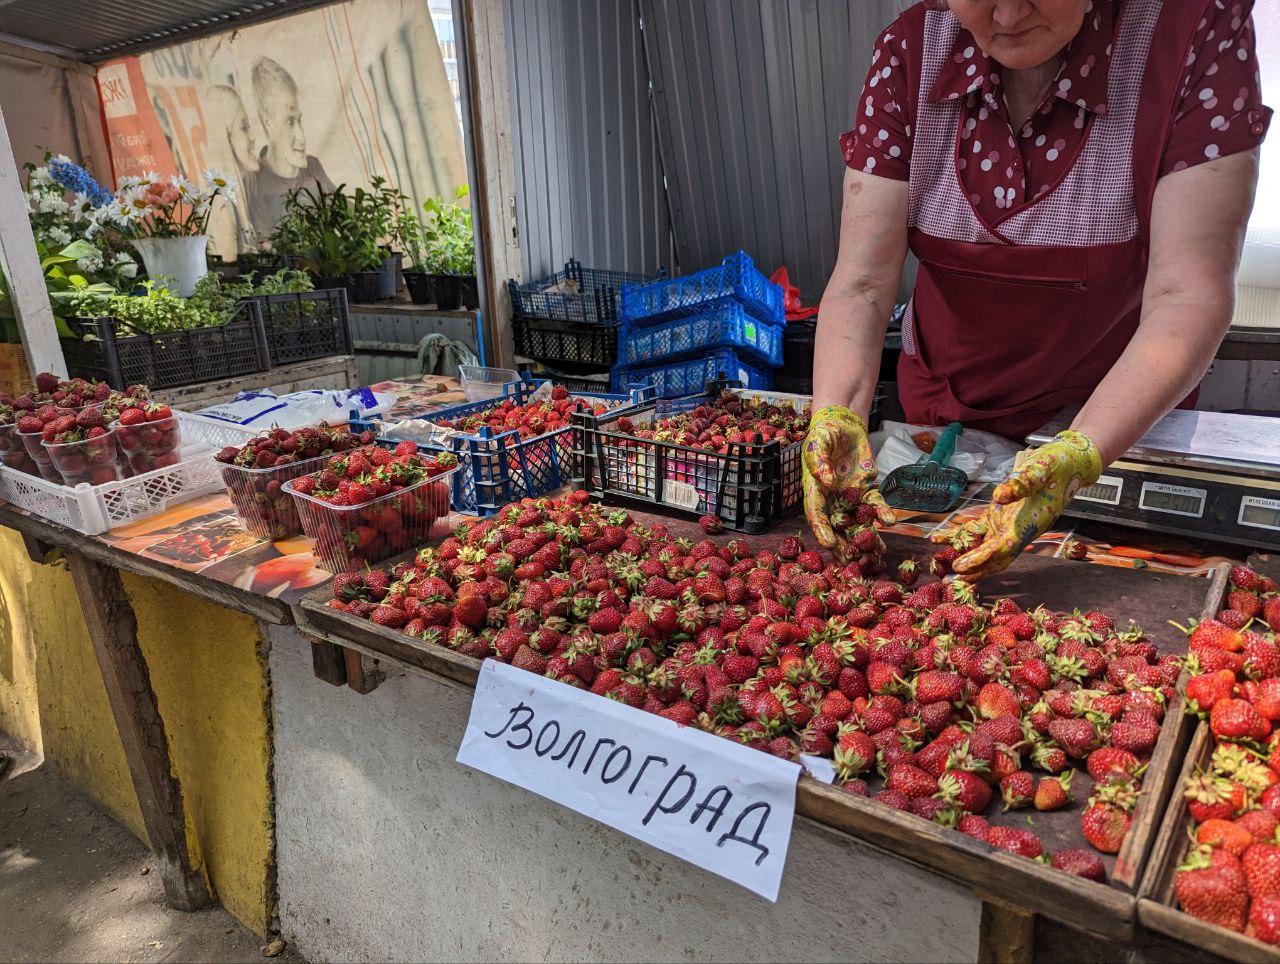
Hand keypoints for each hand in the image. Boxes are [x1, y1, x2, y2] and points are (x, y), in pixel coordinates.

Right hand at [802, 405, 894, 562]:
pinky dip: (883, 515)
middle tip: (853, 561)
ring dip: (865, 539)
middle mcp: (831, 499)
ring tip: (875, 556)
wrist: (844, 425)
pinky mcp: (867, 491)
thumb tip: (826, 481)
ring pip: (857, 523)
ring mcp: (850, 497)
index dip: (822, 531)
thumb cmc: (825, 434)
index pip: (816, 515)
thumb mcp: (817, 442)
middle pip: (836, 527)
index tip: (829, 544)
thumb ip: (819, 461)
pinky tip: (890, 522)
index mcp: (815, 490)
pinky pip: (875, 507)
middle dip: (844, 545)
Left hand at [932, 430, 1100, 580]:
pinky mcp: (998, 516)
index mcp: (1028, 524)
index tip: (962, 567)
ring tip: (943, 571)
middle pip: (993, 558)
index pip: (1002, 548)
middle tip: (950, 583)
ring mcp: (1006, 524)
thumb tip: (1000, 495)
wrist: (1066, 463)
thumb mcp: (1041, 470)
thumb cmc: (1056, 467)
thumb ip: (1023, 483)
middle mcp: (1017, 530)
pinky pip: (976, 531)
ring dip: (963, 558)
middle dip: (973, 572)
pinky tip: (938, 539)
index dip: (981, 559)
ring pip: (982, 548)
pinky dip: (958, 536)